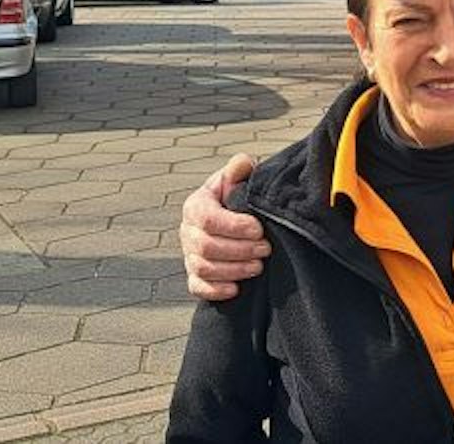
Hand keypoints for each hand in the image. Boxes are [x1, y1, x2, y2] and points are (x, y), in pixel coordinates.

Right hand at [181, 153, 269, 300]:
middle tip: (265, 249)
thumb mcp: (239, 178)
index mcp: (196, 205)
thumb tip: (243, 163)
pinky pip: (198, 287)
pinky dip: (216, 290)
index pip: (208, 219)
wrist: (234, 218)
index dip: (234, 227)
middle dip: (240, 250)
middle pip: (206, 247)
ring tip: (258, 266)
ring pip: (203, 269)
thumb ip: (240, 169)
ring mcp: (189, 255)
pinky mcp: (195, 276)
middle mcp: (188, 231)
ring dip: (234, 270)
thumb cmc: (237, 197)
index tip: (259, 229)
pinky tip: (237, 288)